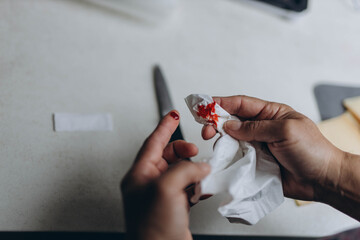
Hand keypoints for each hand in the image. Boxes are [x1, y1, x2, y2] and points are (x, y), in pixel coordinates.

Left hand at [121, 111, 210, 239]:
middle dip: (184, 151)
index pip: (153, 142)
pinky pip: (188, 187)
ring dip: (193, 170)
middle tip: (195, 151)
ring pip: (180, 171)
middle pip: (168, 156)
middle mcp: (148, 184)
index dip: (165, 126)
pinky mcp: (175, 206)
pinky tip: (203, 187)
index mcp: (139, 175)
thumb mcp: (165, 189)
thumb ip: (184, 169)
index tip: (173, 114)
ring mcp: (162, 196)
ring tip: (201, 173)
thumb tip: (199, 166)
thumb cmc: (153, 230)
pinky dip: (197, 184)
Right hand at [202, 95, 343, 200]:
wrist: (322, 180)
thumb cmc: (311, 150)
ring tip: (215, 145)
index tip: (204, 105)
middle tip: (206, 130)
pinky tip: (220, 159)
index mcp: (270, 113)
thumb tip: (229, 126)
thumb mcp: (285, 131)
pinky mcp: (254, 163)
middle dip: (216, 123)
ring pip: (231, 140)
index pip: (241, 104)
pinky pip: (236, 158)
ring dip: (220, 141)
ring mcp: (256, 146)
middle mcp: (260, 128)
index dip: (221, 103)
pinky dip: (226, 158)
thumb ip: (255, 127)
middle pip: (232, 122)